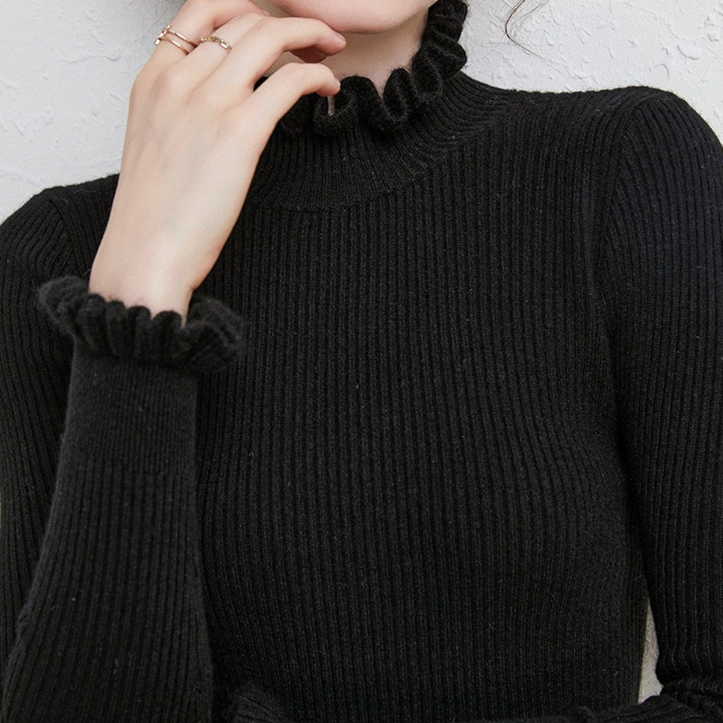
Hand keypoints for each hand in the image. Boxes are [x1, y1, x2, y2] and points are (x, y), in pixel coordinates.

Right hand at [89, 0, 345, 322]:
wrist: (145, 253)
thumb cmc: (153, 215)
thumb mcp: (154, 146)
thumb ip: (180, 113)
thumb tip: (220, 108)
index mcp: (152, 81)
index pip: (198, 12)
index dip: (242, 8)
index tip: (269, 25)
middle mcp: (178, 81)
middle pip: (241, 19)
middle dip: (285, 19)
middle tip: (313, 37)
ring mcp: (207, 102)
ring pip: (268, 37)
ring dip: (309, 34)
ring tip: (330, 49)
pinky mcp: (239, 131)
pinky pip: (290, 81)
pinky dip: (317, 75)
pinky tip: (328, 87)